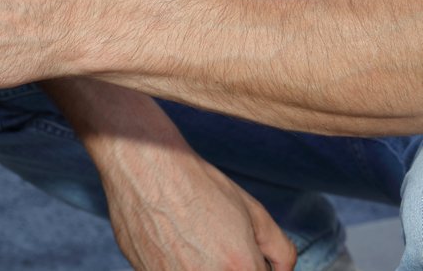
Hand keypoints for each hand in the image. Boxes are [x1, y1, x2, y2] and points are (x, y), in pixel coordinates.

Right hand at [101, 142, 296, 270]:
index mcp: (239, 266)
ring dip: (200, 265)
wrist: (146, 165)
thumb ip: (280, 250)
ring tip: (192, 239)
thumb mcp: (253, 211)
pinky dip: (173, 263)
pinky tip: (170, 238)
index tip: (241, 252)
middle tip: (216, 242)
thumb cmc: (198, 184)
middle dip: (228, 264)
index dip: (252, 264)